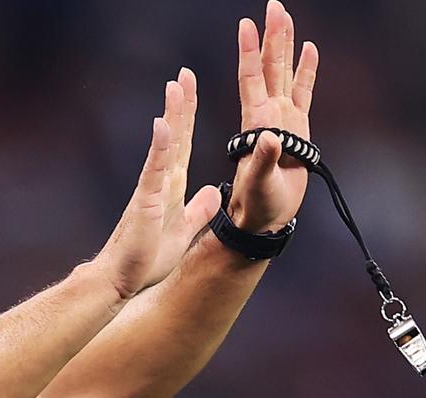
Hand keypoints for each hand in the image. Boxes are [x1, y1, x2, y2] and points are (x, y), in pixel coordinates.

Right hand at [96, 72, 220, 297]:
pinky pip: (154, 169)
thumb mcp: (184, 231)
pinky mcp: (145, 201)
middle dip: (181, 104)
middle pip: (174, 136)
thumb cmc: (145, 260)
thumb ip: (198, 210)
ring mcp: (151, 189)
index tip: (190, 91)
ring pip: (165, 145)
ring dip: (172, 115)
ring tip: (175, 86)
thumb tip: (215, 192)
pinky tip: (163, 124)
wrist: (121, 280)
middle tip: (184, 74)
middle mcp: (160, 182)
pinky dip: (159, 146)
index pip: (183, 145)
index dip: (189, 118)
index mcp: (171, 188)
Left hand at [227, 0, 319, 232]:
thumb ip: (263, 162)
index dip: (248, 52)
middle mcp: (267, 115)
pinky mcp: (296, 127)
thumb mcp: (258, 185)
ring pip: (284, 74)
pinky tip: (310, 49)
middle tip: (273, 5)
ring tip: (287, 16)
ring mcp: (281, 118)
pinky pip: (303, 91)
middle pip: (269, 67)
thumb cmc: (254, 205)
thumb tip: (269, 138)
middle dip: (271, 36)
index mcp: (255, 123)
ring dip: (286, 46)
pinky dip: (307, 70)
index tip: (245, 24)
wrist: (263, 217)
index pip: (250, 79)